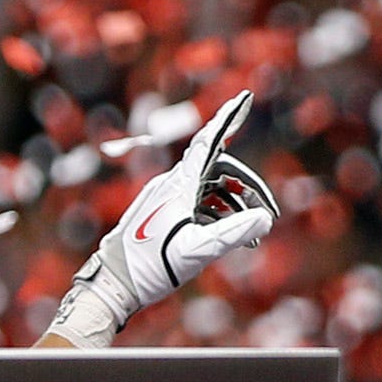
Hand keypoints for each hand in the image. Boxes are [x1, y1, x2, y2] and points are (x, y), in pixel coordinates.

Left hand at [49, 90, 278, 345]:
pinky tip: (233, 239)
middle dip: (248, 188)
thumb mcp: (197, 251)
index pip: (208, 142)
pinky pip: (200, 204)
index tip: (245, 96)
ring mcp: (168, 199)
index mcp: (178, 185)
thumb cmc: (150, 267)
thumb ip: (233, 234)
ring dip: (236, 207)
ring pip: (211, 190)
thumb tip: (265, 219)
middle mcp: (172, 185)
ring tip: (252, 237)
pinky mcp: (165, 214)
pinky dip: (221, 216)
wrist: (113, 284)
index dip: (228, 118)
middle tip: (269, 214)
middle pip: (219, 171)